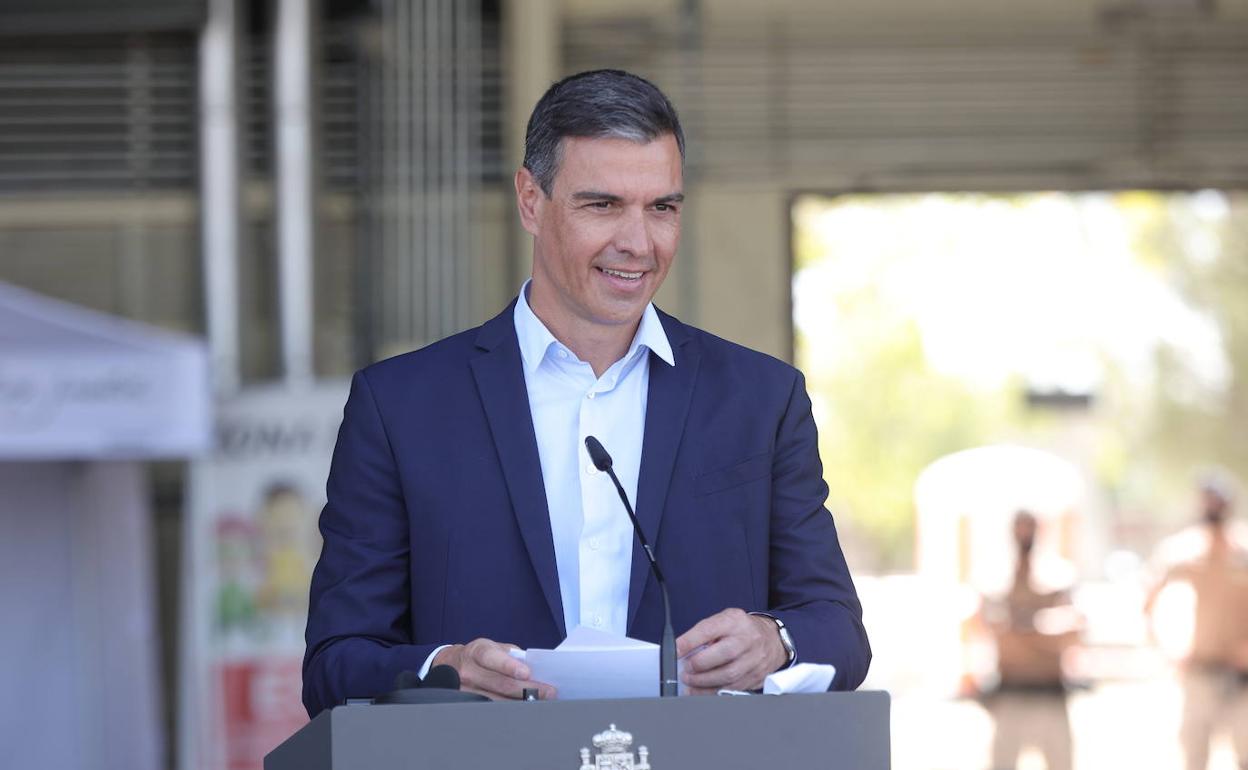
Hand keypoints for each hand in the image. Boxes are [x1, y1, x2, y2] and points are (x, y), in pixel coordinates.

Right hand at [432, 638, 555, 699]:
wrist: (452, 664)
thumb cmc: (480, 655)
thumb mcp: (494, 647)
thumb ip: (513, 655)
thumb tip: (535, 669)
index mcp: (477, 651)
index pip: (492, 658)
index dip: (509, 666)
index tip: (527, 673)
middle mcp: (469, 671)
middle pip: (500, 683)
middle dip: (528, 688)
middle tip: (549, 692)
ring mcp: (466, 690)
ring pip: (498, 700)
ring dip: (523, 702)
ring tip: (542, 701)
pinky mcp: (467, 704)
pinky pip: (493, 709)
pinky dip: (511, 709)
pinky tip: (525, 708)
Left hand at [676, 608, 786, 694]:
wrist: (771, 639)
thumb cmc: (741, 630)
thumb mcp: (723, 621)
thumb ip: (704, 633)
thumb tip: (681, 650)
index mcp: (735, 621)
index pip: (710, 629)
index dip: (690, 641)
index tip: (675, 650)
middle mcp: (748, 639)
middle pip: (724, 654)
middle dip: (699, 665)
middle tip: (685, 670)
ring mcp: (755, 659)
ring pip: (729, 676)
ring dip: (704, 683)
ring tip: (690, 683)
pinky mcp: (756, 676)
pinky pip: (734, 689)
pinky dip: (715, 692)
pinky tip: (703, 691)